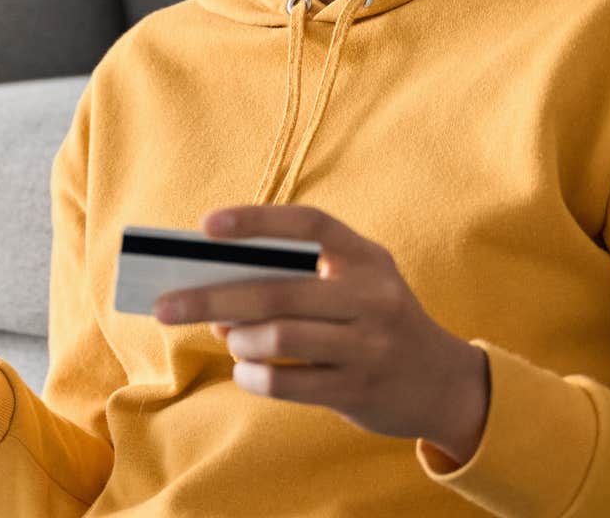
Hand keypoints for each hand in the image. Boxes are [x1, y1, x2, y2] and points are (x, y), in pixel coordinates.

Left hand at [153, 204, 489, 464]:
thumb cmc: (376, 323)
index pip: (309, 224)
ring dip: (239, 339)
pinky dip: (254, 376)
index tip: (205, 226)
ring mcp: (369, 346)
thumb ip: (296, 279)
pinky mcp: (359, 389)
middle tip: (165, 306)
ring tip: (229, 338)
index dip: (257, 220)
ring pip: (279, 337)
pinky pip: (287, 382)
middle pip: (277, 290)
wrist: (444, 384)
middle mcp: (372, 297)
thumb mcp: (354, 286)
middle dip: (211, 297)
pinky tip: (246, 371)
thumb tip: (215, 289)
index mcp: (367, 258)